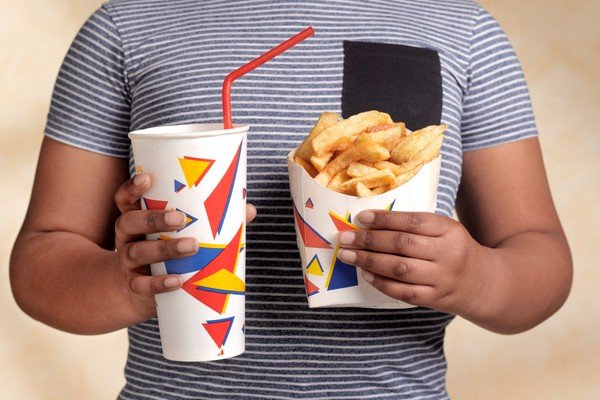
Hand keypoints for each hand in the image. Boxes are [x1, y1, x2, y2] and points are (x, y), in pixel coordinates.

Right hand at [112, 173, 256, 322]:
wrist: (131, 294)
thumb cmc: (162, 255)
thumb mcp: (176, 235)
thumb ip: (211, 222)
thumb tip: (248, 210)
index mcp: (137, 220)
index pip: (125, 200)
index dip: (132, 188)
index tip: (147, 178)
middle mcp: (127, 238)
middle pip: (129, 222)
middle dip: (154, 218)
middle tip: (181, 218)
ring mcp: (127, 263)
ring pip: (136, 252)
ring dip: (165, 249)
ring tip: (192, 246)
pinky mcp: (134, 288)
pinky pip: (142, 285)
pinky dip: (160, 283)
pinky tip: (178, 280)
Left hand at [337, 210, 488, 317]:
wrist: (485, 284)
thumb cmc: (455, 251)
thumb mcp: (445, 231)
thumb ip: (415, 226)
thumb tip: (370, 223)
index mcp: (450, 230)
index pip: (412, 221)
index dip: (384, 219)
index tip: (360, 218)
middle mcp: (448, 254)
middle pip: (402, 245)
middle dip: (369, 240)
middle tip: (345, 239)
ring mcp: (442, 279)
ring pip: (400, 268)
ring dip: (369, 261)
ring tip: (348, 256)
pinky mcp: (436, 299)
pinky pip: (403, 292)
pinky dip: (382, 283)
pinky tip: (366, 274)